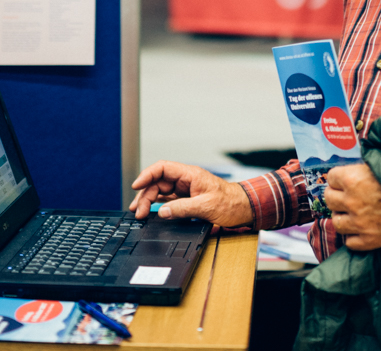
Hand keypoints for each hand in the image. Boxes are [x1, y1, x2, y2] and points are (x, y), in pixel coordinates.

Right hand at [129, 161, 253, 226]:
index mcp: (190, 174)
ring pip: (161, 191)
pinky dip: (157, 205)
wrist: (244, 209)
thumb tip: (161, 212)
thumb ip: (182, 209)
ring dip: (149, 201)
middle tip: (138, 211)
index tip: (136, 185)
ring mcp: (185, 189)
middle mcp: (185, 180)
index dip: (147, 175)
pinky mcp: (187, 199)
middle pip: (158, 182)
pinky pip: (167, 200)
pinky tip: (150, 212)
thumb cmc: (231, 203)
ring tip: (139, 213)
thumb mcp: (206, 207)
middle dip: (145, 194)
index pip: (162, 168)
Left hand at [323, 163, 380, 250]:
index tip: (345, 180)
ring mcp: (359, 223)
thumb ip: (365, 166)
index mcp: (353, 179)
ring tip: (354, 213)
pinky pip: (349, 241)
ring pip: (336, 222)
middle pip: (329, 199)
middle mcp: (352, 201)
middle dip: (337, 196)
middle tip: (347, 196)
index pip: (331, 177)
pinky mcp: (370, 241)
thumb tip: (356, 164)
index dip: (339, 178)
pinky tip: (363, 228)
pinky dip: (354, 236)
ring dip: (344, 217)